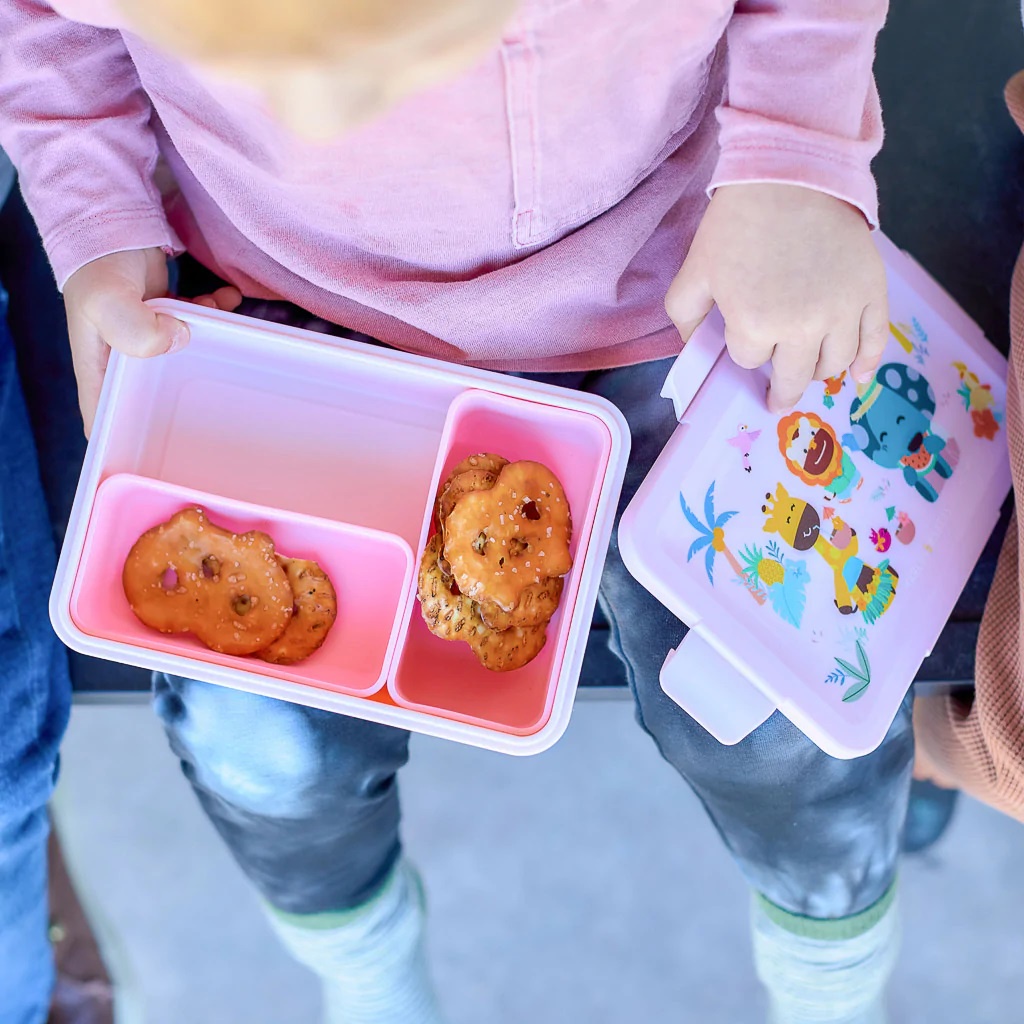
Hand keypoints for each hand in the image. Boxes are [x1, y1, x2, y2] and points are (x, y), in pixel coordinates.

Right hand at [63, 248, 240, 435]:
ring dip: (207, 347)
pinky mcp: (168, 323)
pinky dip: (214, 316)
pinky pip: (197, 330)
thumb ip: (135, 329)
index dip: (133, 445)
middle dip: (187, 398)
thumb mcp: (107, 301)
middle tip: (217, 389)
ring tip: (215, 320)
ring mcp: (148, 344)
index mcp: (101, 375)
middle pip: (155, 403)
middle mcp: (124, 366)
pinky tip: (224, 300)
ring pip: (183, 365)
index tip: (171, 447)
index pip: (109, 427)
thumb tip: (178, 339)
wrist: (113, 224)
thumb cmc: (100, 268)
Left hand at [665, 183, 888, 413]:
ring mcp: (842, 310)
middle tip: (776, 394)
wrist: (789, 173)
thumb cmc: (737, 222)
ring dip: (817, 373)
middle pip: (793, 378)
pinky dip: (867, 365)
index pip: (748, 360)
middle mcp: (802, 326)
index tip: (745, 332)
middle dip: (780, 386)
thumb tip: (695, 350)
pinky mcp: (871, 291)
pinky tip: (856, 380)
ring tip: (806, 370)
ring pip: (833, 365)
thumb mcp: (695, 271)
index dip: (744, 347)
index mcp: (754, 324)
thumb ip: (686, 317)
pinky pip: (875, 342)